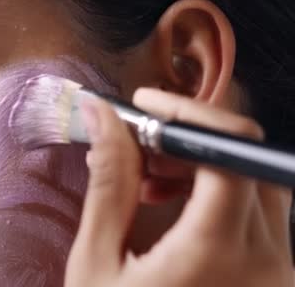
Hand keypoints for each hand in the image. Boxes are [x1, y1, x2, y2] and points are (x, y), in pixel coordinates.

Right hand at [65, 88, 293, 286]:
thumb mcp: (98, 262)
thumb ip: (109, 182)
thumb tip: (104, 116)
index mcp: (217, 256)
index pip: (228, 149)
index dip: (186, 112)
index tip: (143, 104)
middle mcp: (267, 263)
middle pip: (246, 159)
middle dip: (190, 135)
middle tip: (139, 139)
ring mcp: (279, 274)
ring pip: (257, 181)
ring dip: (205, 163)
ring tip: (153, 178)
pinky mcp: (277, 279)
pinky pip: (260, 212)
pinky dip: (219, 192)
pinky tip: (177, 207)